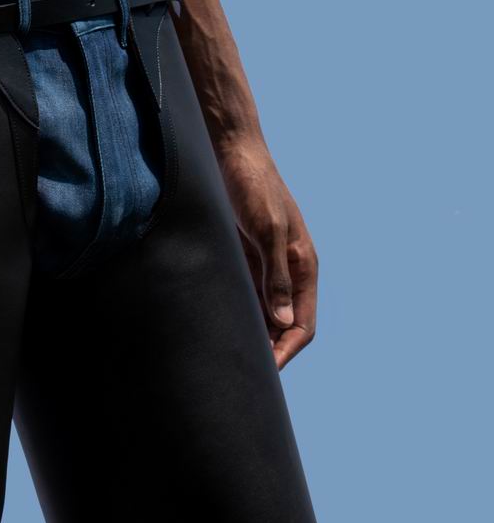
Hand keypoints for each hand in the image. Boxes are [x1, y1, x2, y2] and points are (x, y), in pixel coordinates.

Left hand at [215, 135, 317, 370]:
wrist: (230, 148)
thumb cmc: (253, 184)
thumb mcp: (267, 229)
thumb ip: (276, 276)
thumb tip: (284, 322)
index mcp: (303, 266)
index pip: (302, 324)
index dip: (286, 351)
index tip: (266, 373)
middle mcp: (287, 269)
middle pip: (283, 324)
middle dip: (269, 350)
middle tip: (243, 373)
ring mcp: (264, 263)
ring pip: (262, 312)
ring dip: (252, 334)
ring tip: (228, 356)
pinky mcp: (243, 254)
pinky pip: (244, 293)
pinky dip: (237, 312)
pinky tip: (219, 325)